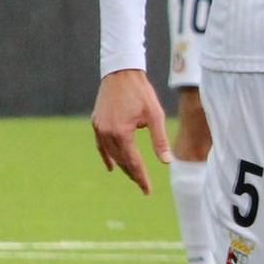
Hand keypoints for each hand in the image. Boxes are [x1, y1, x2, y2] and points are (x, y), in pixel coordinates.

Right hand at [92, 68, 170, 194]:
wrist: (121, 72)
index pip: (133, 162)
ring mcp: (99, 128)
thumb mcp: (155, 115)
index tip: (147, 191)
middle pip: (121, 161)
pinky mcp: (96, 123)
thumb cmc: (141, 92)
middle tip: (144, 186)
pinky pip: (101, 146)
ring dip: (122, 166)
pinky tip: (112, 167)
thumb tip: (167, 162)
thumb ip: (159, 140)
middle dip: (133, 174)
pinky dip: (107, 156)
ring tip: (134, 176)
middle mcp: (107, 133)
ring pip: (111, 154)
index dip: (141, 178)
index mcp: (122, 133)